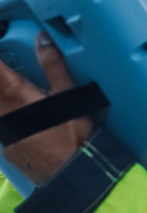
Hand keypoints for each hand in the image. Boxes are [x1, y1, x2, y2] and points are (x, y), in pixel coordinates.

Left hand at [0, 32, 92, 184]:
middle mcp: (2, 111)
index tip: (1, 41)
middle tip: (15, 77)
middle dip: (2, 77)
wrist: (70, 173)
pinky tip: (20, 114)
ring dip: (3, 93)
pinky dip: (5, 112)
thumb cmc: (72, 137)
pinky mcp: (5, 144)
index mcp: (16, 93)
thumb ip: (54, 66)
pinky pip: (0, 122)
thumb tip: (43, 40)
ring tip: (22, 96)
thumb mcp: (68, 96)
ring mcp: (2, 129)